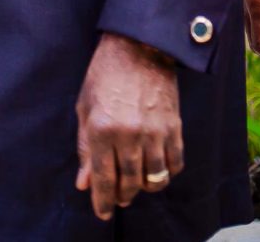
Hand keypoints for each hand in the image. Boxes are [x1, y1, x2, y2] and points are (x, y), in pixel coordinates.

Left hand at [74, 32, 182, 219]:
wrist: (139, 45)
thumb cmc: (105, 73)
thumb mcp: (85, 107)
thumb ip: (85, 148)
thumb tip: (84, 182)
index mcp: (102, 129)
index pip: (103, 178)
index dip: (102, 201)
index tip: (102, 213)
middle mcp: (129, 134)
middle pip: (130, 183)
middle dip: (122, 196)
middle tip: (118, 198)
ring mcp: (155, 132)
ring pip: (154, 178)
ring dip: (144, 188)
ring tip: (137, 185)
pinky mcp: (175, 126)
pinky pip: (175, 163)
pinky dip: (167, 172)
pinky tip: (157, 169)